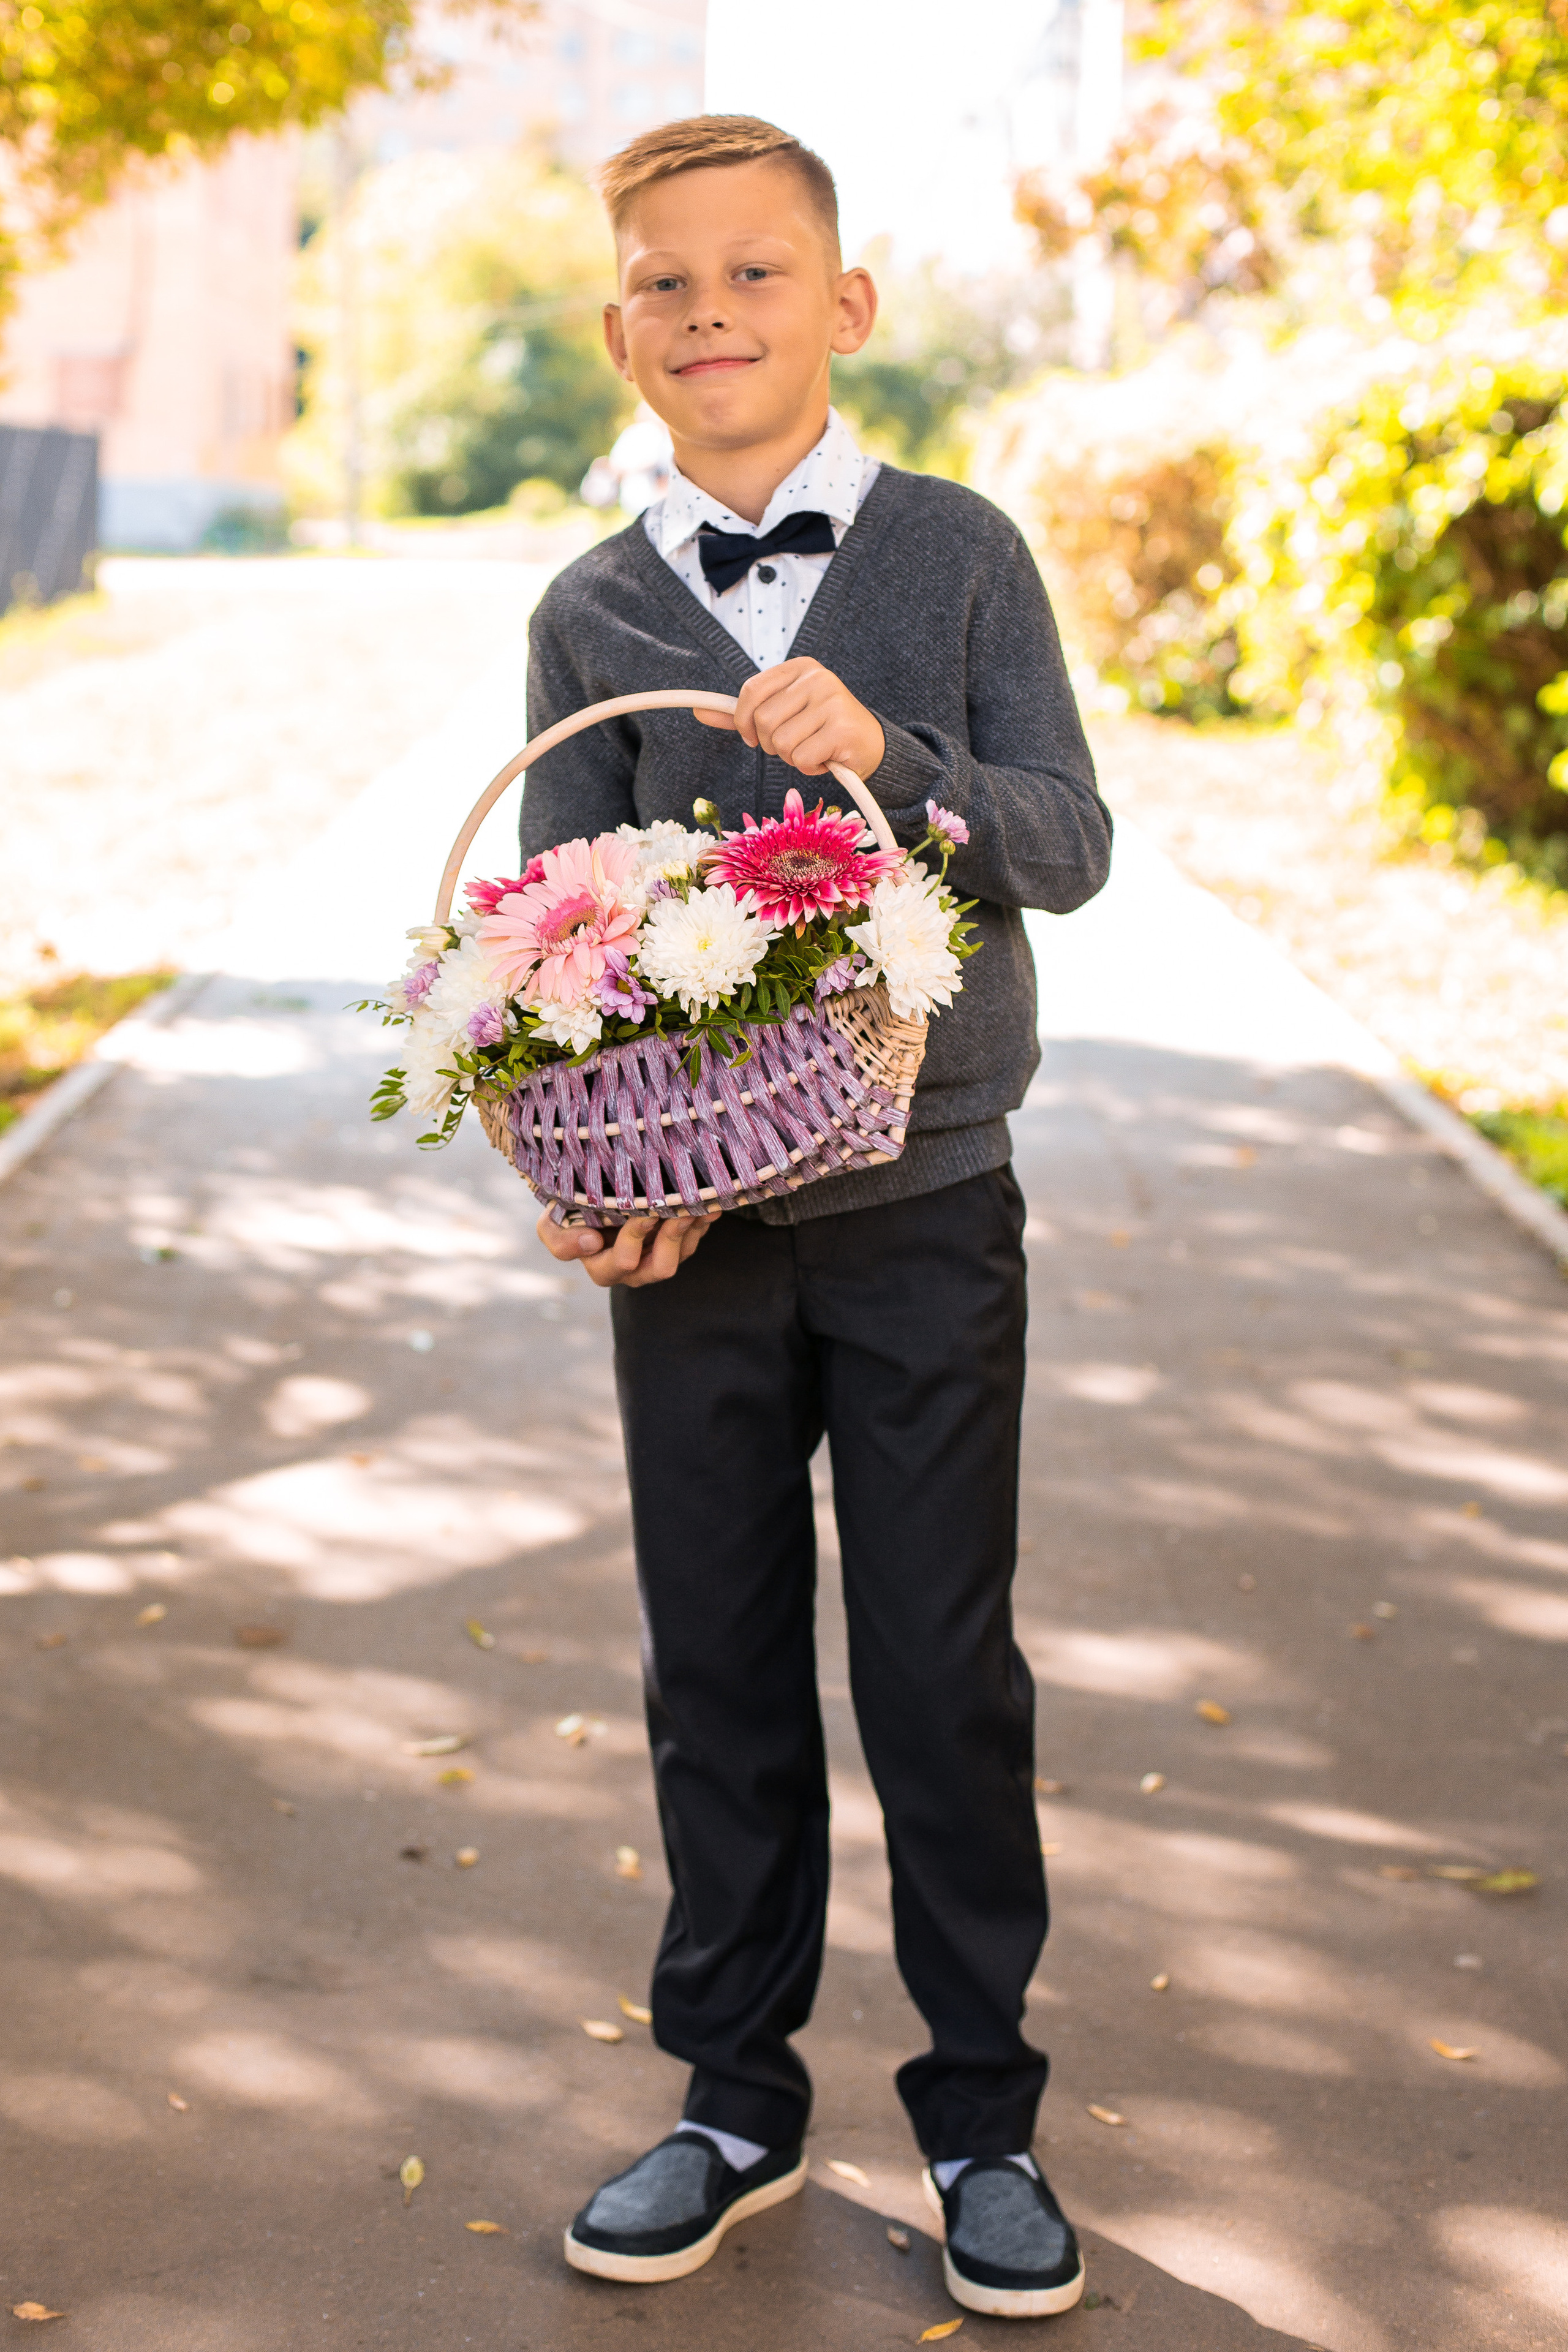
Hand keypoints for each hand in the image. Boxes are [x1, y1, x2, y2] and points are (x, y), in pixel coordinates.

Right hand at [535, 1207, 716, 1287]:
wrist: (593, 1201)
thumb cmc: (569, 1214)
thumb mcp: (552, 1226)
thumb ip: (560, 1240)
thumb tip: (591, 1244)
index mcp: (603, 1268)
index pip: (622, 1262)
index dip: (634, 1240)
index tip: (643, 1214)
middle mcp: (633, 1271)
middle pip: (659, 1267)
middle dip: (670, 1237)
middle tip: (675, 1207)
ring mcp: (657, 1259)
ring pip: (682, 1254)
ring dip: (690, 1229)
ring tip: (696, 1202)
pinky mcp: (676, 1248)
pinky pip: (694, 1241)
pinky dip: (701, 1222)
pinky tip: (707, 1202)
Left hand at [694, 657, 884, 780]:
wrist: (871, 745)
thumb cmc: (820, 729)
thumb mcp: (782, 713)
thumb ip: (743, 713)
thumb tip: (700, 712)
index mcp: (799, 668)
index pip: (751, 691)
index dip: (743, 721)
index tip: (751, 736)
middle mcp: (817, 678)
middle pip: (763, 720)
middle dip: (770, 743)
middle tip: (793, 744)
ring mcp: (832, 701)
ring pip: (780, 743)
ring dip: (791, 757)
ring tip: (812, 749)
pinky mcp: (842, 728)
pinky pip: (801, 759)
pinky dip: (809, 768)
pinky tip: (825, 758)